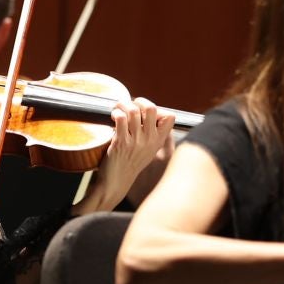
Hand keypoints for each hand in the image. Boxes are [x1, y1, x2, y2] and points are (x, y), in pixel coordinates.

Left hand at [79, 98, 177, 212]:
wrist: (117, 182)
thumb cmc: (130, 163)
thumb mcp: (148, 149)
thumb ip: (152, 133)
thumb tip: (147, 111)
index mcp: (158, 140)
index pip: (170, 117)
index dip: (158, 108)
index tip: (145, 112)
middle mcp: (149, 140)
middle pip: (151, 108)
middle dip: (138, 101)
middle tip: (130, 106)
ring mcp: (136, 141)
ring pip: (133, 111)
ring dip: (122, 105)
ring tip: (117, 109)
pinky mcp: (121, 143)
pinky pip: (120, 119)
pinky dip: (116, 113)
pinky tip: (113, 117)